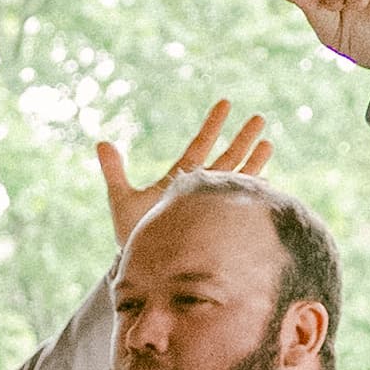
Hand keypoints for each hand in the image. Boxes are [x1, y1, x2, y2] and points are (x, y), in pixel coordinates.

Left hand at [95, 100, 272, 248]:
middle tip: (259, 117)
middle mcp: (200, 190)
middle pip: (226, 158)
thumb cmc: (134, 233)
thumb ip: (114, 171)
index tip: (225, 103)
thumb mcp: (122, 199)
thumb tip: (100, 142)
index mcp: (182, 179)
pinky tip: (266, 182)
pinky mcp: (217, 224)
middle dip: (242, 139)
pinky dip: (251, 193)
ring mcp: (211, 206)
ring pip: (237, 179)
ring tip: (269, 142)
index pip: (200, 146)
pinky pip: (238, 207)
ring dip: (253, 161)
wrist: (146, 266)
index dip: (212, 125)